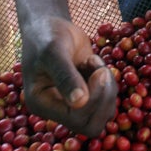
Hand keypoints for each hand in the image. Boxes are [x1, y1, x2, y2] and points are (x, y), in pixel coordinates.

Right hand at [21, 18, 117, 135]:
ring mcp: (73, 104)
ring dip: (107, 88)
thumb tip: (79, 102)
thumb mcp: (54, 52)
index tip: (98, 72)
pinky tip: (94, 65)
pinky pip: (107, 100)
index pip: (76, 120)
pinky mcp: (86, 94)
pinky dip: (108, 82)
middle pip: (92, 124)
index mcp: (42, 104)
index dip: (94, 100)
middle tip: (100, 70)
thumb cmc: (47, 35)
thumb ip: (66, 76)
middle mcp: (57, 109)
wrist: (51, 25)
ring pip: (103, 113)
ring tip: (94, 64)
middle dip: (103, 96)